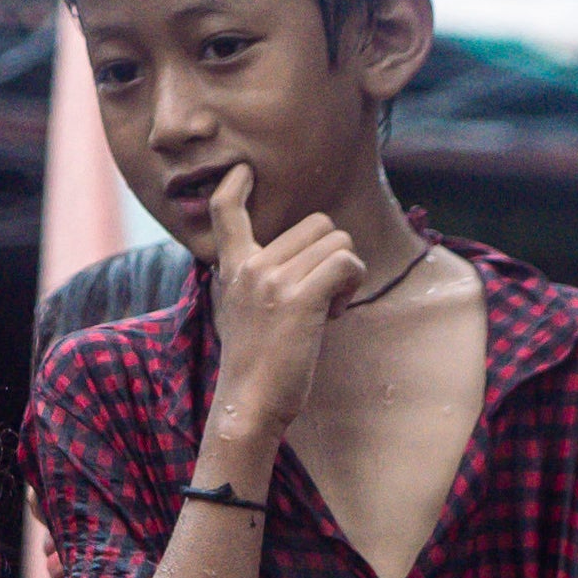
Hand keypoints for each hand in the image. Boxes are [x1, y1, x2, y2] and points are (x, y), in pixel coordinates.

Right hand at [201, 166, 369, 451]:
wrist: (248, 405)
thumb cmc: (257, 365)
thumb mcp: (245, 313)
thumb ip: (262, 281)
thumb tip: (313, 260)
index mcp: (234, 268)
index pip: (224, 210)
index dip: (236, 185)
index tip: (245, 171)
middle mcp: (251, 266)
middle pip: (318, 224)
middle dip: (332, 256)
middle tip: (320, 296)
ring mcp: (273, 279)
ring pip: (338, 242)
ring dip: (345, 274)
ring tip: (326, 310)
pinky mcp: (300, 298)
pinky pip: (347, 263)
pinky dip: (353, 284)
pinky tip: (335, 313)